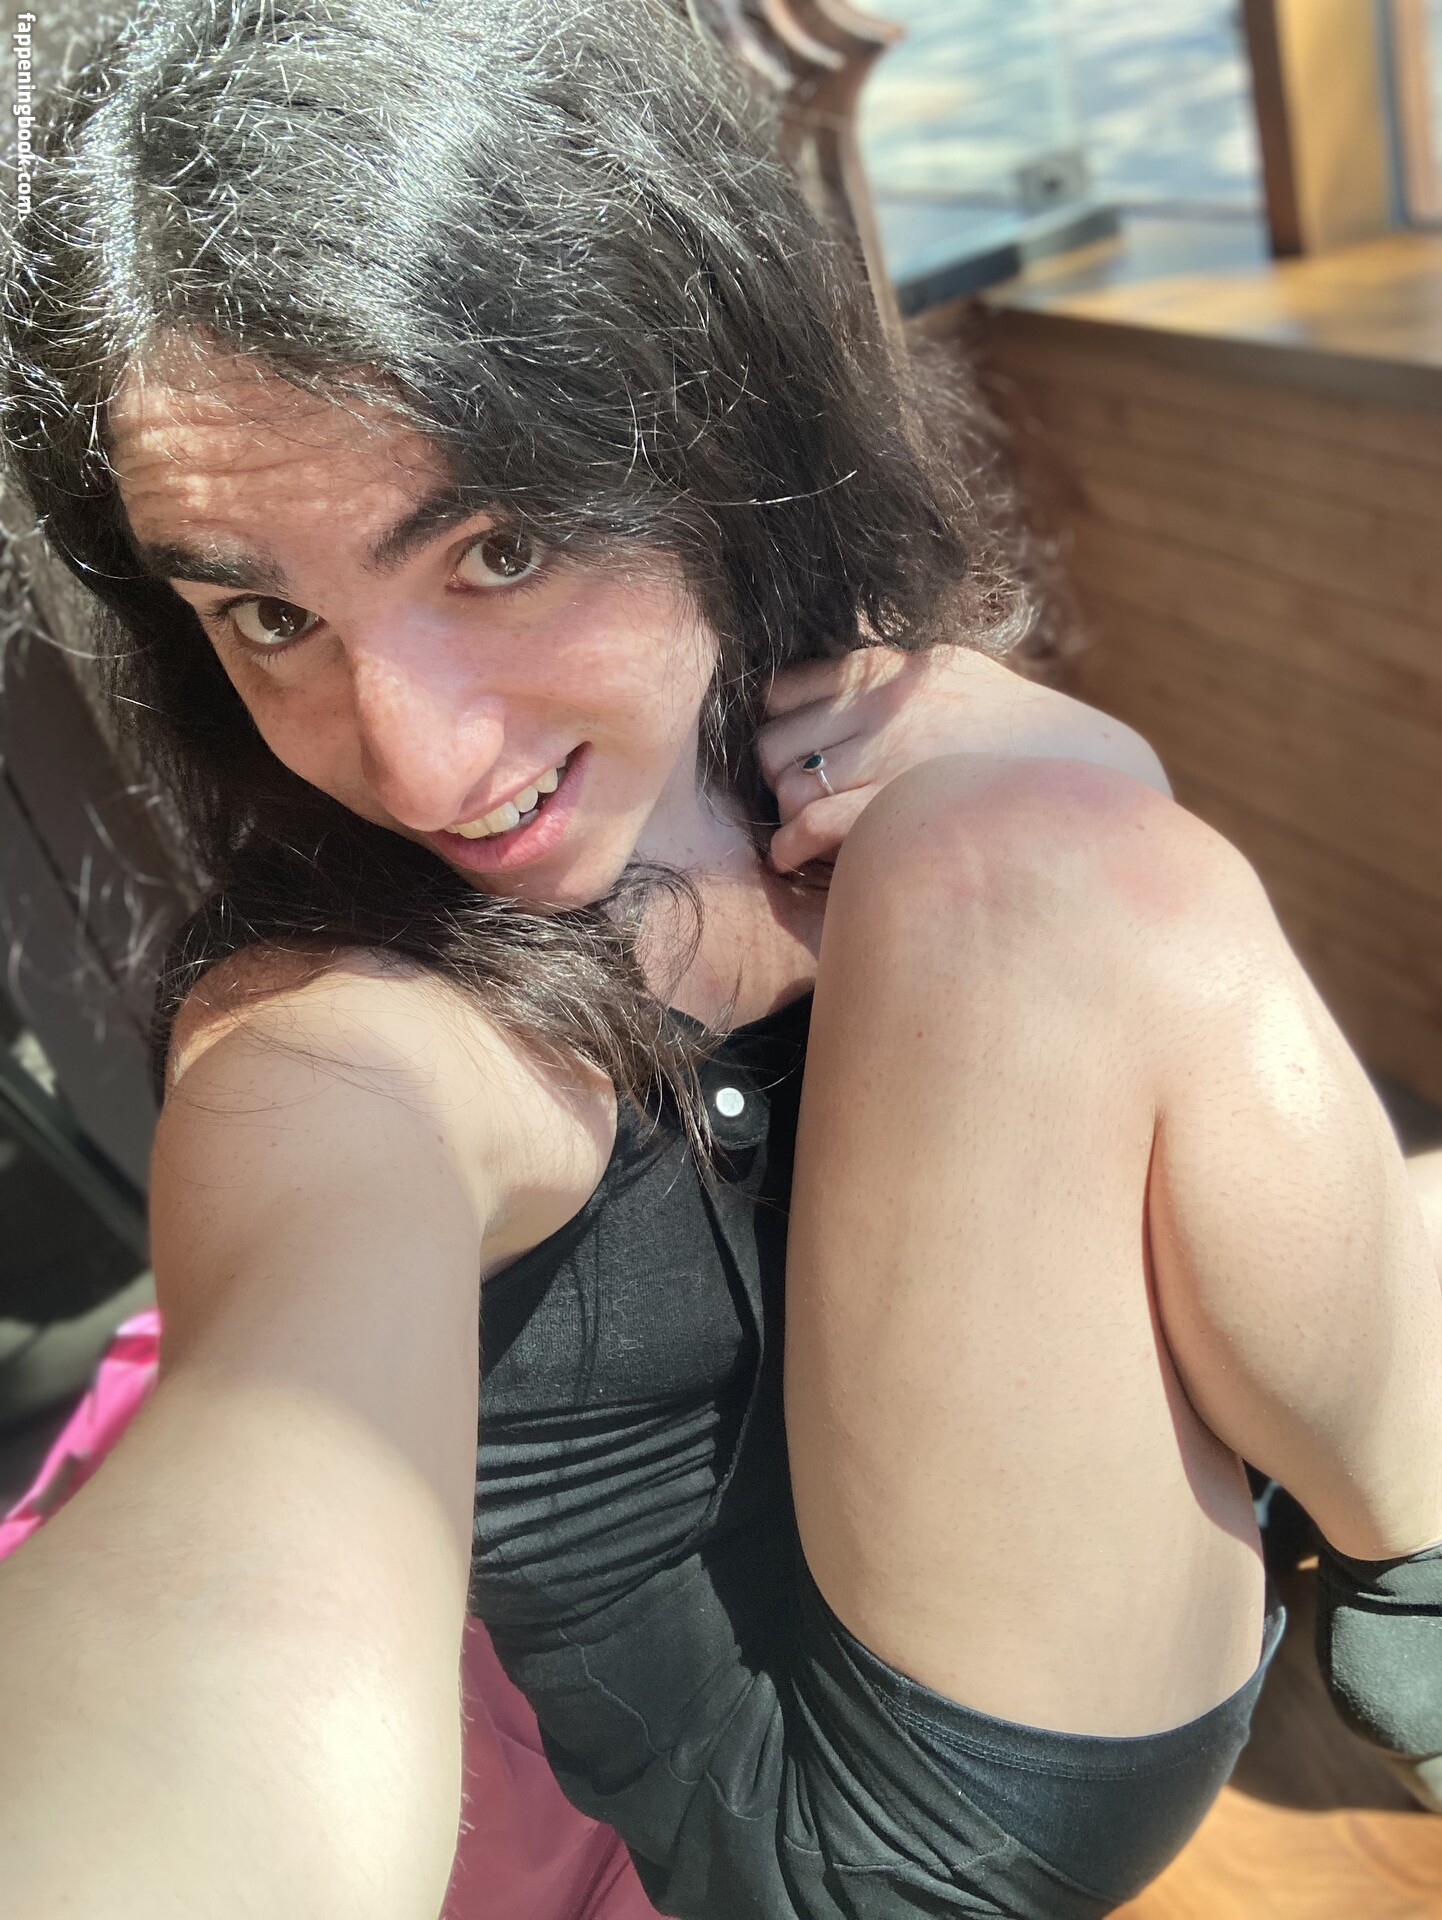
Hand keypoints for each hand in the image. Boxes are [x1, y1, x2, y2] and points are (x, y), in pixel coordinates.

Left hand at [757, 646, 1171, 872]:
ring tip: (807, 834)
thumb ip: (899, 676)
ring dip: (788, 817)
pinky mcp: (900, 805)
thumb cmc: (1020, 738)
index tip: (797, 757)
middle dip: (778, 778)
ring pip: (788, 787)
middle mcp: (885, 705)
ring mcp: (893, 754)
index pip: (786, 692)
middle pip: (774, 744)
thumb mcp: (958, 676)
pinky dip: (791, 845)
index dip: (782, 732)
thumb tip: (848, 681)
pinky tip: (795, 858)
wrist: (1091, 774)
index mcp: (893, 670)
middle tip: (799, 803)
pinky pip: (812, 822)